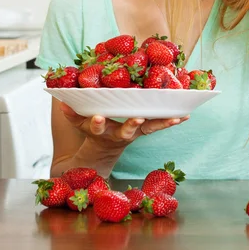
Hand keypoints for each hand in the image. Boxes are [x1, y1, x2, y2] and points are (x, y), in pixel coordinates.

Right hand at [59, 103, 188, 149]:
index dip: (97, 123)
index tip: (97, 117)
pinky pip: (160, 124)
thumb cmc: (94, 129)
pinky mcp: (147, 129)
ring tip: (176, 117)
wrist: (106, 148)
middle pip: (127, 131)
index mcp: (102, 131)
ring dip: (162, 123)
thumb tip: (62, 101)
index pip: (97, 127)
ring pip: (149, 128)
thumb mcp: (80, 124)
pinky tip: (186, 115)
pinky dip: (172, 120)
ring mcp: (136, 132)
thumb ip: (72, 114)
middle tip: (138, 118)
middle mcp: (120, 133)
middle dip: (132, 125)